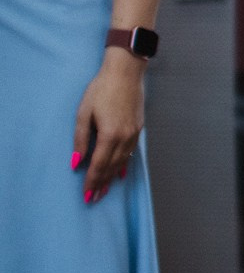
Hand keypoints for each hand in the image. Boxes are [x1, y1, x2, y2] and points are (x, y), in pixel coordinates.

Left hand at [74, 50, 146, 203]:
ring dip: (113, 177)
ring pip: (123, 161)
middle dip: (102, 184)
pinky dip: (125, 165)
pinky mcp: (139, 129)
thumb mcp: (84, 113)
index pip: (99, 164)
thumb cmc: (101, 90)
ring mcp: (134, 134)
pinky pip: (131, 153)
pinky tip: (121, 173)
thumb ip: (81, 139)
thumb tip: (76, 162)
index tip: (86, 194)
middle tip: (93, 199)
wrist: (125, 73)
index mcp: (110, 134)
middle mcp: (125, 137)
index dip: (92, 181)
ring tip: (105, 190)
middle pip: (112, 167)